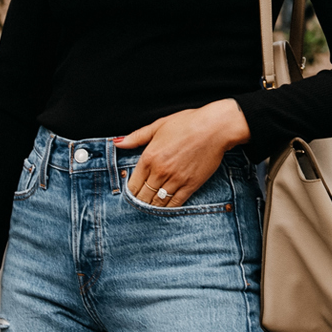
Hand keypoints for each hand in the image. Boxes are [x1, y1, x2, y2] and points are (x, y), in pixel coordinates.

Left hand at [116, 99, 249, 207]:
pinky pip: (175, 203)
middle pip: (144, 196)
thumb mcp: (158, 125)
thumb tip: (117, 142)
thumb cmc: (187, 123)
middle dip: (140, 201)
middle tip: (140, 203)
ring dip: (152, 206)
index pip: (133, 183)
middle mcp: (160, 171)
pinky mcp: (190, 186)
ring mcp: (176, 180)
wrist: (214, 128)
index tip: (132, 193)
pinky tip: (165, 207)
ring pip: (158, 202)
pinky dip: (168, 208)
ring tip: (150, 206)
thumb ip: (136, 137)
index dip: (131, 191)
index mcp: (149, 157)